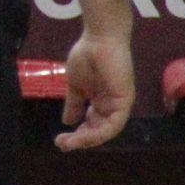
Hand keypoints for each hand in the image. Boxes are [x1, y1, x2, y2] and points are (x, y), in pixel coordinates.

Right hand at [55, 29, 136, 149]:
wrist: (98, 39)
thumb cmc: (87, 57)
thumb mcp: (75, 85)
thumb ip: (73, 104)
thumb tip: (67, 121)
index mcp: (100, 101)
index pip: (91, 124)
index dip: (77, 134)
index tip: (59, 138)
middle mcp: (111, 105)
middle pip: (98, 130)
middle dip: (80, 140)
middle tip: (62, 144)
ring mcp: (119, 103)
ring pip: (106, 130)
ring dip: (88, 139)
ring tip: (70, 143)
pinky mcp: (124, 100)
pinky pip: (115, 123)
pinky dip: (101, 132)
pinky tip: (84, 135)